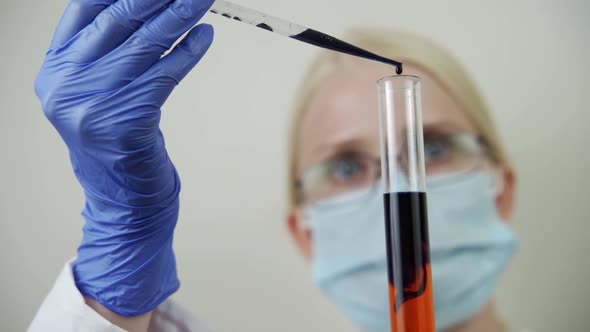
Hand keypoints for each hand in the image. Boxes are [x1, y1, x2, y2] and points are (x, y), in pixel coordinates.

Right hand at [34, 0, 213, 315]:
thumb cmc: (117, 142)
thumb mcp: (97, 94)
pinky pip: (164, 76)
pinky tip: (204, 36)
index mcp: (54, 70)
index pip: (84, 10)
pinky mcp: (125, 124)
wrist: (122, 200)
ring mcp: (91, 105)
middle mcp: (66, 84)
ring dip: (179, 15)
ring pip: (144, 45)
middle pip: (117, 21)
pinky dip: (187, 53)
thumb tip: (145, 6)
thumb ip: (106, 53)